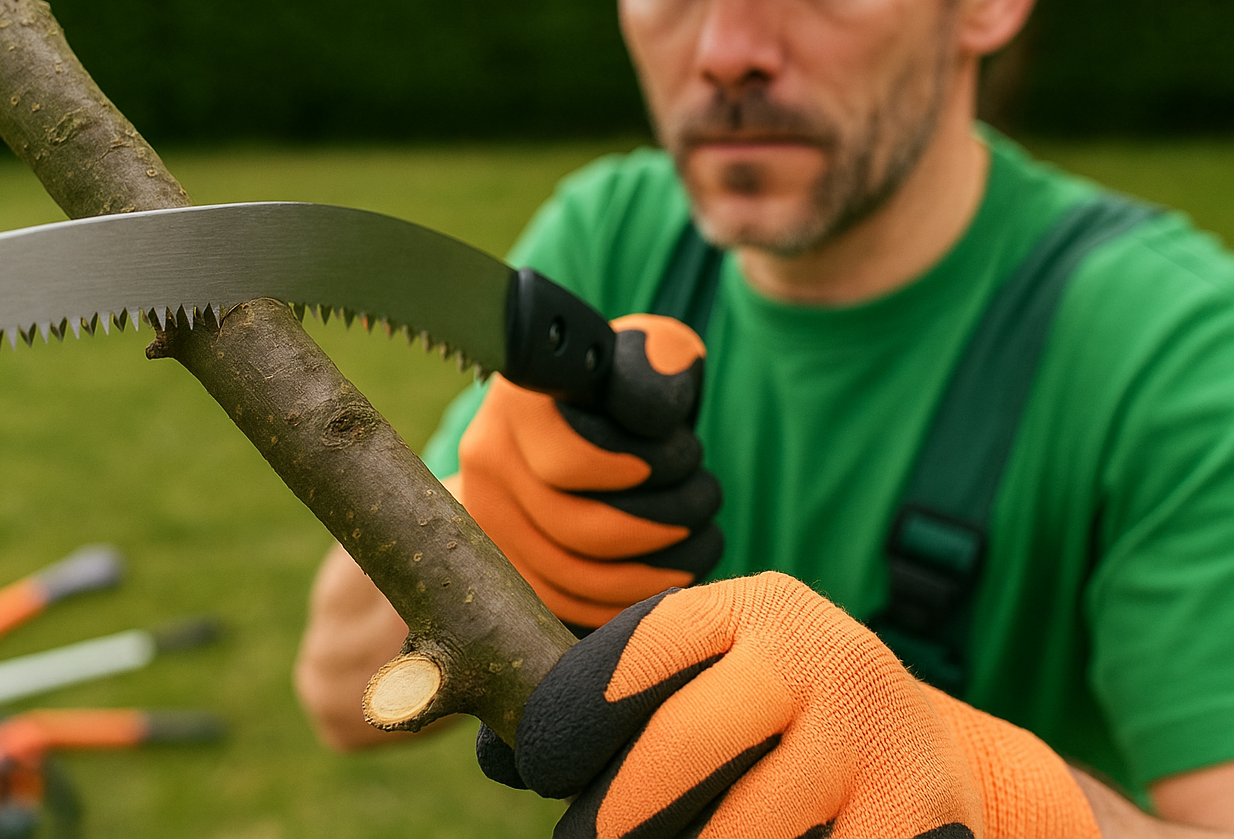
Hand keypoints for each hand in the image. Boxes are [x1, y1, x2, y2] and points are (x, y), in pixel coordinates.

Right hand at [455, 314, 722, 630]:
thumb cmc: (624, 386)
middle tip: (706, 498)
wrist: (571, 422)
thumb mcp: (650, 353)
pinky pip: (566, 607)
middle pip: (576, 528)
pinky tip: (671, 577)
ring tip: (700, 536)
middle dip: (664, 522)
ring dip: (656, 569)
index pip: (566, 458)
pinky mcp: (505, 568)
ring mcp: (488, 520)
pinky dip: (627, 603)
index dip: (629, 471)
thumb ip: (662, 361)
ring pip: (574, 577)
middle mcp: (487, 460)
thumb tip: (651, 412)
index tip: (668, 462)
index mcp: (520, 401)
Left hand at [478, 573, 1100, 838]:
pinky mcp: (916, 819)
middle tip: (587, 838)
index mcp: (757, 610)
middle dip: (623, 807)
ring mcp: (874, 740)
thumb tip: (496, 750)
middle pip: (689, 743)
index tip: (544, 764)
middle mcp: (821, 657)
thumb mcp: (714, 678)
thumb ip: (619, 699)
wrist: (929, 755)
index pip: (649, 647)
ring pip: (746, 828)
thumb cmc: (775, 720)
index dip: (584, 708)